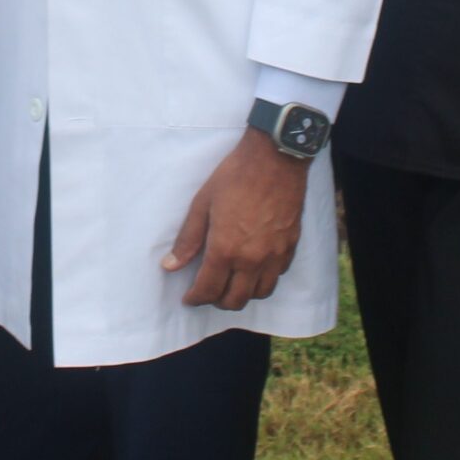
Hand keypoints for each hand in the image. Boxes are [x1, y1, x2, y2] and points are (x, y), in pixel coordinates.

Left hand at [163, 130, 308, 310]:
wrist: (275, 158)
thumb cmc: (235, 176)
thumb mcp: (202, 204)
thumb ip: (188, 239)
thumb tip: (170, 265)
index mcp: (226, 249)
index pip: (208, 290)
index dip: (195, 299)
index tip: (189, 298)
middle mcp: (252, 259)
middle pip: (235, 299)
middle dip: (218, 301)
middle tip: (208, 293)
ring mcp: (274, 255)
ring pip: (260, 293)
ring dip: (243, 295)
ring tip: (231, 285)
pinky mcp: (290, 246)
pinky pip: (278, 275)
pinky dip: (264, 279)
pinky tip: (255, 268)